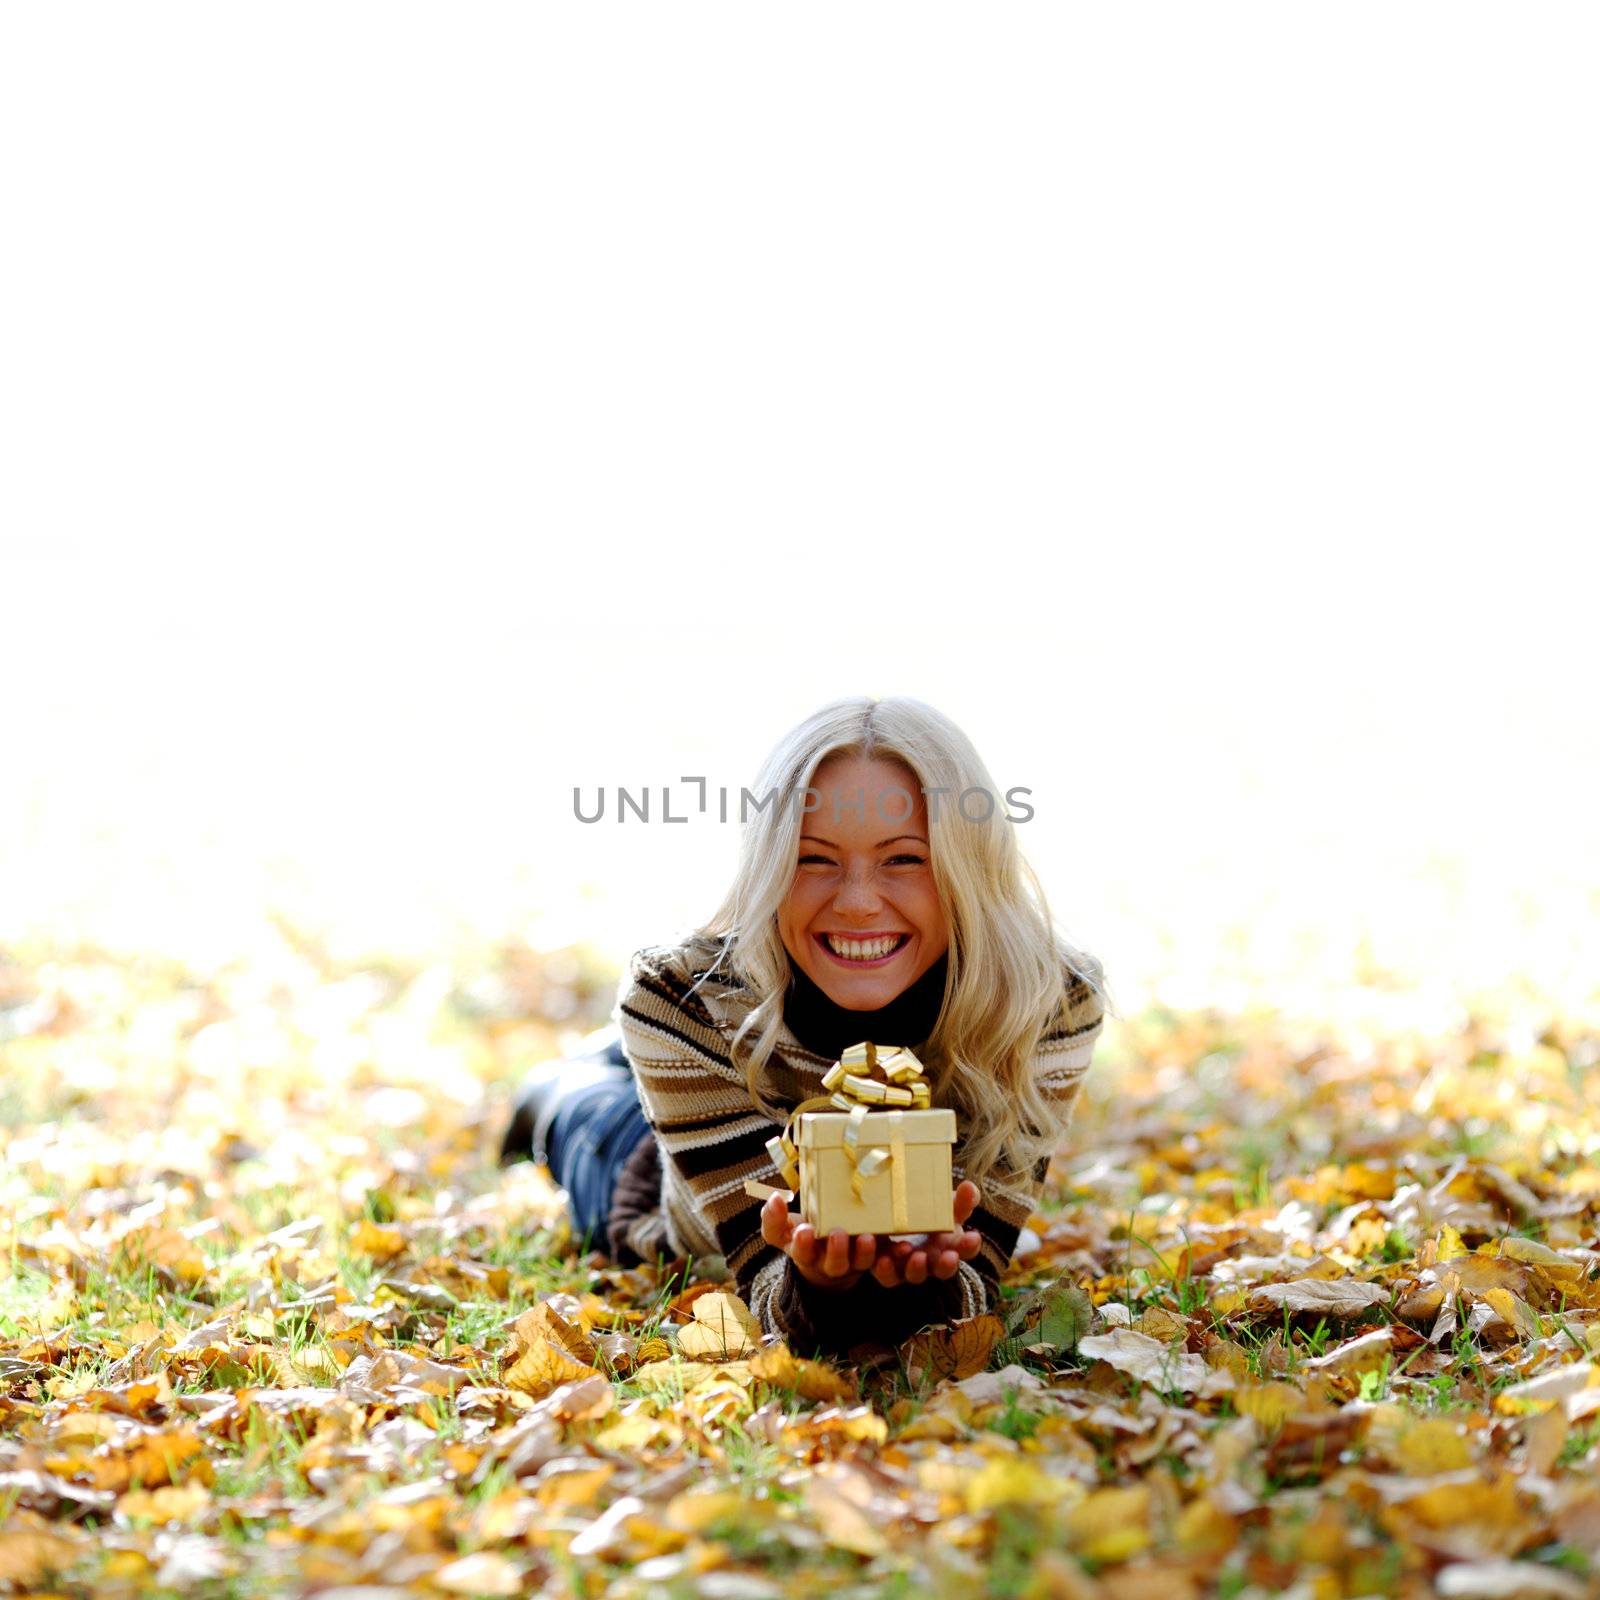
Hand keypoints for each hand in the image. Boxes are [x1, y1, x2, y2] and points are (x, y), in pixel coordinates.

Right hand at [760, 1192, 885, 1292]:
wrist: (830, 1246)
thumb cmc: (805, 1230)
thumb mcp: (784, 1227)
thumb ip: (773, 1217)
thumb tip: (774, 1198)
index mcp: (806, 1252)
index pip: (801, 1251)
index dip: (803, 1244)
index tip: (804, 1231)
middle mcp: (831, 1261)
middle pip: (834, 1263)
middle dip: (836, 1251)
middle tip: (838, 1233)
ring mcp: (856, 1261)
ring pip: (861, 1263)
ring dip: (865, 1253)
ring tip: (868, 1238)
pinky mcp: (877, 1257)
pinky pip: (888, 1264)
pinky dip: (897, 1257)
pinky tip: (905, 1248)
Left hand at [871, 1181, 981, 1287]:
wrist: (895, 1211)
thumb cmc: (927, 1208)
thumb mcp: (945, 1202)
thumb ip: (960, 1197)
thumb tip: (969, 1187)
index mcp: (950, 1244)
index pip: (966, 1249)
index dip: (970, 1245)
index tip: (974, 1236)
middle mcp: (932, 1261)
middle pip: (943, 1270)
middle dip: (946, 1264)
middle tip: (949, 1256)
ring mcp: (909, 1266)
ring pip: (914, 1275)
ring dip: (915, 1268)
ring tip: (910, 1252)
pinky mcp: (885, 1267)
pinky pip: (885, 1273)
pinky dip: (881, 1265)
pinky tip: (876, 1249)